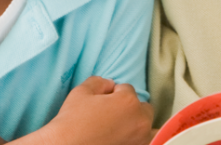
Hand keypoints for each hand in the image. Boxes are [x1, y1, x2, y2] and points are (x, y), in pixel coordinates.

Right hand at [26, 77, 152, 144]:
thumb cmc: (71, 123)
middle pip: (143, 108)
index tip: (103, 102)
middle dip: (131, 108)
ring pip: (149, 127)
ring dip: (139, 125)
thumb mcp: (80, 93)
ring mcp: (140, 139)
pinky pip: (148, 142)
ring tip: (124, 129)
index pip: (127, 89)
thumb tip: (109, 84)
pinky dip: (139, 139)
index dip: (114, 94)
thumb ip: (98, 82)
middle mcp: (140, 121)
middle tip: (113, 115)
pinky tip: (128, 138)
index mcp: (128, 101)